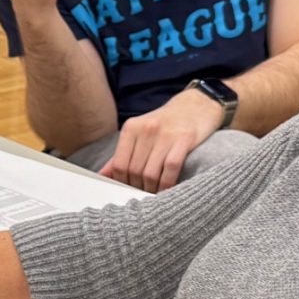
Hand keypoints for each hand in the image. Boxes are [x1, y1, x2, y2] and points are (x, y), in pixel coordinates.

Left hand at [101, 89, 222, 191]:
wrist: (196, 105)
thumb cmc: (165, 124)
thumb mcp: (139, 133)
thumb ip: (120, 154)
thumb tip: (102, 176)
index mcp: (131, 128)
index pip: (119, 164)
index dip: (121, 182)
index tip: (127, 189)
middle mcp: (146, 129)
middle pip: (134, 171)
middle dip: (137, 187)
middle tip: (142, 193)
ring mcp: (165, 134)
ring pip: (150, 173)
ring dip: (151, 188)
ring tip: (154, 193)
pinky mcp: (184, 139)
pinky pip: (171, 168)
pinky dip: (167, 184)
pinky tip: (167, 189)